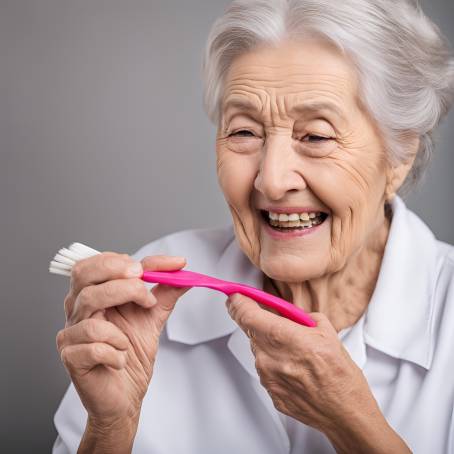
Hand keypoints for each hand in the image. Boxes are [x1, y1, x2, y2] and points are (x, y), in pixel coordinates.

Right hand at [56, 252, 188, 426]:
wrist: (125, 397)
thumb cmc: (132, 355)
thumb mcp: (153, 317)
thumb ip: (165, 292)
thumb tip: (182, 269)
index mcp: (96, 294)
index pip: (103, 262)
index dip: (134, 259)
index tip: (172, 264)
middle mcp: (78, 308)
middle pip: (85, 273)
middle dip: (118, 273)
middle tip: (143, 285)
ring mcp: (70, 331)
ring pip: (89, 301)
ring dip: (122, 313)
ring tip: (131, 337)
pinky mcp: (70, 356)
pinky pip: (93, 342)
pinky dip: (116, 351)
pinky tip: (120, 360)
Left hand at [226, 293, 410, 452]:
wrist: (347, 412)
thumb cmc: (340, 375)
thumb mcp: (326, 331)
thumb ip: (300, 316)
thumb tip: (286, 312)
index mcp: (284, 337)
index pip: (246, 314)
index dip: (238, 303)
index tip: (236, 297)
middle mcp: (271, 358)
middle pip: (250, 331)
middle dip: (259, 323)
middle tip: (277, 323)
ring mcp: (268, 378)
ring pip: (259, 350)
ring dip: (270, 345)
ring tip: (296, 353)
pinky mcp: (270, 393)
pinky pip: (266, 369)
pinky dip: (276, 364)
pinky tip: (296, 369)